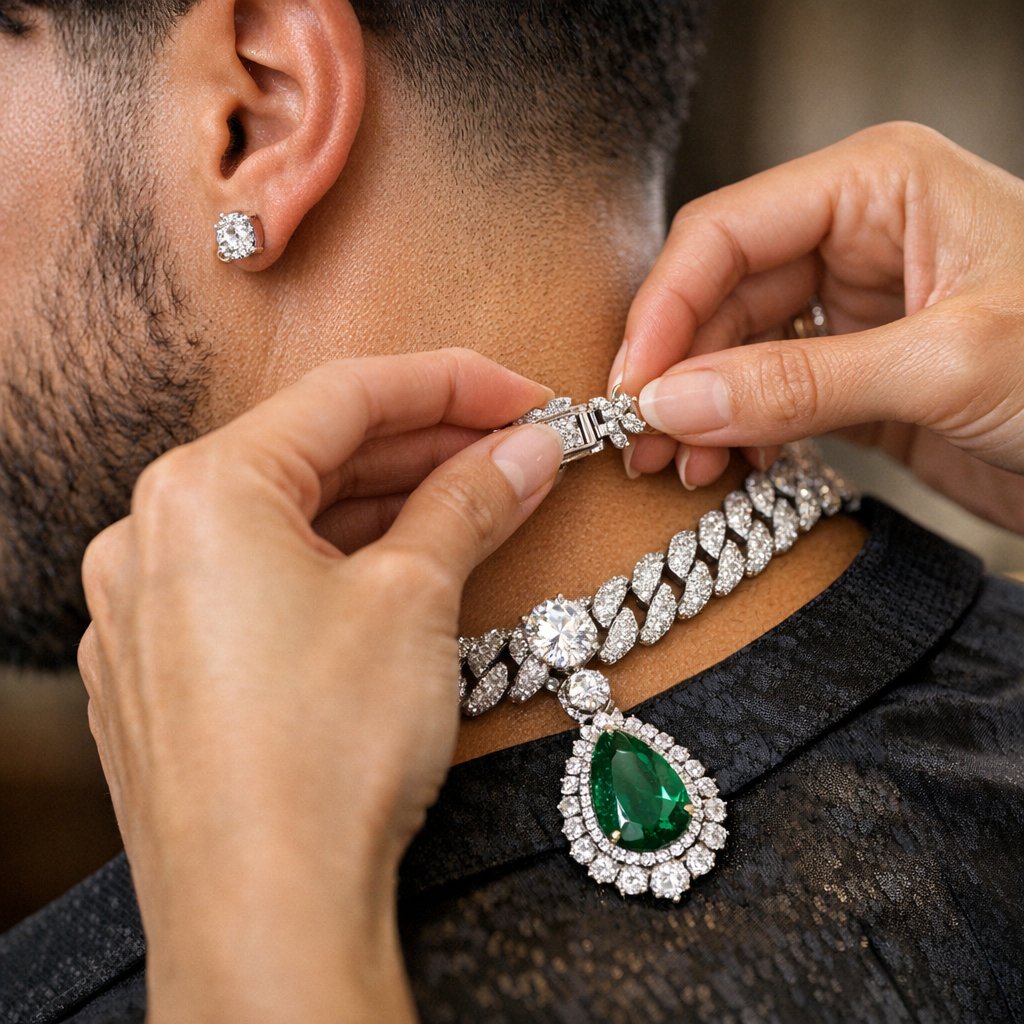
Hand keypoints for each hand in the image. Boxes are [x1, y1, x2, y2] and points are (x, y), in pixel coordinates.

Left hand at [77, 349, 561, 1022]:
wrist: (266, 915)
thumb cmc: (322, 753)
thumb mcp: (415, 597)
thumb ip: (469, 502)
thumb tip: (523, 452)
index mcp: (201, 490)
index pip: (346, 396)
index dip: (452, 385)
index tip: (523, 396)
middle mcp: (153, 537)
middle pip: (315, 455)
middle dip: (425, 446)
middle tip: (513, 447)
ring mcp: (150, 608)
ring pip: (289, 521)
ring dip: (386, 505)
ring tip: (476, 499)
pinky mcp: (169, 669)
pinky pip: (261, 581)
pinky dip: (336, 563)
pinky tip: (402, 567)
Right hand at [612, 122, 1023, 532]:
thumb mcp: (945, 366)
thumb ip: (798, 383)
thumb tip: (671, 403)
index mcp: (878, 185)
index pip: (727, 233)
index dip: (666, 309)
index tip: (633, 386)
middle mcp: (856, 237)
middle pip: (720, 295)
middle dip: (678, 371)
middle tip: (642, 443)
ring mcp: (853, 309)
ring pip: (736, 350)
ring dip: (702, 410)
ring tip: (681, 468)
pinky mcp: (857, 376)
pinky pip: (770, 395)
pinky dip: (741, 432)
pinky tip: (728, 466)